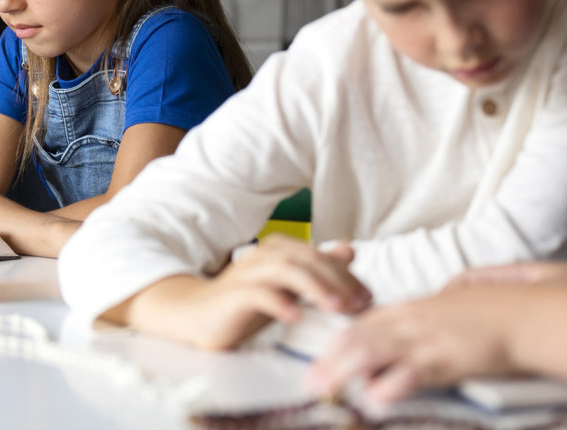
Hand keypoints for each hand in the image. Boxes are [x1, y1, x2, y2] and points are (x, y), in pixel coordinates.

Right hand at [118, 237, 370, 349]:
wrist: (197, 316)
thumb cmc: (245, 304)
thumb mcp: (287, 287)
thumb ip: (316, 270)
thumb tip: (349, 251)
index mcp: (279, 250)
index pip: (321, 256)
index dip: (348, 275)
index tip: (369, 299)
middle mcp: (264, 255)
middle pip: (308, 259)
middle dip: (339, 281)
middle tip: (360, 305)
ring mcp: (248, 273)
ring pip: (287, 270)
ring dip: (316, 288)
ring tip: (337, 308)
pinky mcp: (233, 295)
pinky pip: (259, 294)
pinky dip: (279, 303)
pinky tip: (295, 317)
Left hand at [306, 286, 524, 407]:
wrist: (533, 315)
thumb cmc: (503, 309)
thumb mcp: (462, 301)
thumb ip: (438, 309)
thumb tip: (434, 307)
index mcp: (416, 308)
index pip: (366, 322)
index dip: (340, 341)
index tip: (322, 358)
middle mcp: (415, 321)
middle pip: (359, 337)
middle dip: (330, 360)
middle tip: (310, 381)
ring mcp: (429, 340)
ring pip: (373, 351)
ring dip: (343, 372)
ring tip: (324, 389)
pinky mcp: (449, 360)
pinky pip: (413, 372)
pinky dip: (391, 385)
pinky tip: (375, 398)